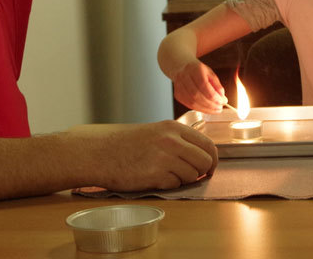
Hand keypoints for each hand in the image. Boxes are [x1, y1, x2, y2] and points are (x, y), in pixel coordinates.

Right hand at [71, 121, 217, 190]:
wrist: (101, 152)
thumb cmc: (128, 144)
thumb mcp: (157, 132)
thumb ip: (179, 141)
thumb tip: (203, 158)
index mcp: (174, 128)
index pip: (208, 145)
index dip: (212, 160)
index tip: (208, 169)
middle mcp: (171, 140)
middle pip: (206, 161)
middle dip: (202, 172)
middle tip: (192, 177)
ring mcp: (164, 157)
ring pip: (193, 176)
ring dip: (184, 180)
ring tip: (166, 175)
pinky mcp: (155, 175)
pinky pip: (175, 185)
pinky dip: (169, 185)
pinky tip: (155, 178)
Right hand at [172, 60, 226, 113]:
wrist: (182, 67)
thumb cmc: (198, 70)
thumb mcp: (210, 73)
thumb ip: (217, 85)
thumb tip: (222, 98)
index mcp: (194, 69)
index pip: (204, 85)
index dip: (214, 96)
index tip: (222, 101)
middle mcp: (184, 77)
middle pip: (197, 95)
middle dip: (210, 104)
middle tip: (220, 107)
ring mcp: (179, 86)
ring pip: (192, 102)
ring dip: (206, 109)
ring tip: (215, 109)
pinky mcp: (177, 94)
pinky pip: (189, 105)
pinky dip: (199, 109)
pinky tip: (207, 109)